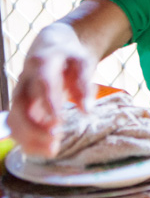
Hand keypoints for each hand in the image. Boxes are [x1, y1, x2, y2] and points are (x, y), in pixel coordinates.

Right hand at [7, 24, 93, 157]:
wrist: (51, 46)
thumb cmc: (69, 56)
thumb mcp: (83, 61)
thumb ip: (84, 83)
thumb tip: (87, 110)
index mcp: (42, 64)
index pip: (42, 85)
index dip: (48, 104)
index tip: (58, 123)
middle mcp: (25, 81)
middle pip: (20, 107)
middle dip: (34, 127)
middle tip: (55, 140)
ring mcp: (19, 95)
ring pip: (14, 119)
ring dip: (29, 138)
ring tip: (52, 150)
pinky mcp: (20, 106)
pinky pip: (16, 126)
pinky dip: (27, 141)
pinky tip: (44, 151)